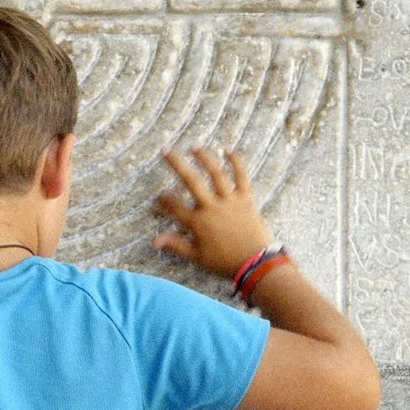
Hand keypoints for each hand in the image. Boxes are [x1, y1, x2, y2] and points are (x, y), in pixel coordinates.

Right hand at [153, 147, 272, 281]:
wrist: (255, 263)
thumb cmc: (224, 262)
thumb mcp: (196, 257)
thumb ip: (175, 245)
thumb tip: (154, 241)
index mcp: (197, 223)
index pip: (174, 207)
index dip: (163, 200)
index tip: (158, 195)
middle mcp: (211, 207)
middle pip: (190, 180)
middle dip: (175, 164)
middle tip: (165, 150)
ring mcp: (229, 200)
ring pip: (215, 173)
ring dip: (204, 157)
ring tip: (193, 146)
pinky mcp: (245, 198)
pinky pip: (242, 176)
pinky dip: (236, 162)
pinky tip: (228, 150)